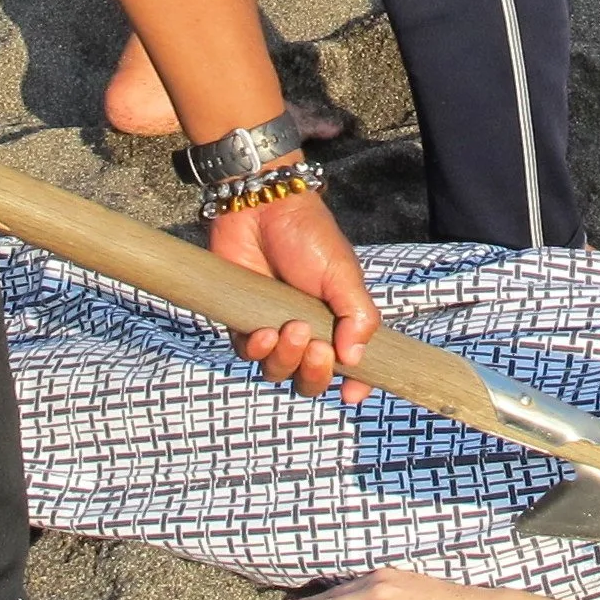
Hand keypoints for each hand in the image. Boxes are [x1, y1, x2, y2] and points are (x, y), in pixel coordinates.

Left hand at [212, 185, 376, 401]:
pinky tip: (263, 333)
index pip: (350, 365)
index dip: (354, 384)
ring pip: (278, 371)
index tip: (352, 392)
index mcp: (338, 321)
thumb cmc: (309, 236)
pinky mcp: (241, 320)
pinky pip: (247, 353)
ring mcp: (274, 327)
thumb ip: (357, 316)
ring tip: (291, 329)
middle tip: (317, 350)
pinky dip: (256, 349)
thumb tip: (355, 359)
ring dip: (286, 359)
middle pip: (310, 378)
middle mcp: (308, 330)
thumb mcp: (344, 274)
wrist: (262, 207)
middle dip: (315, 374)